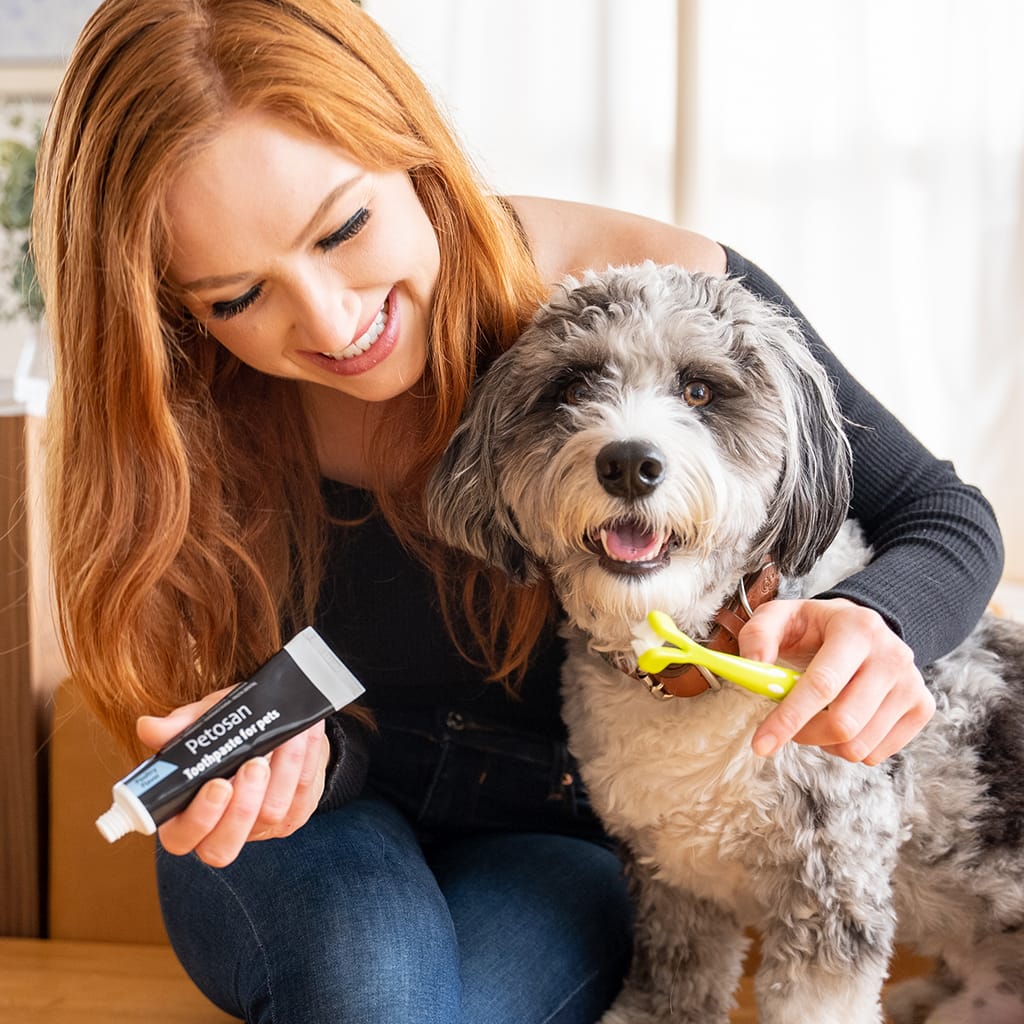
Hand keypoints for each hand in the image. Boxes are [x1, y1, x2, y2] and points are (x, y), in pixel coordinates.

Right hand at [136, 690, 330, 866]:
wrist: (281, 724)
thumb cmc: (235, 730)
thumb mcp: (209, 719)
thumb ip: (184, 726)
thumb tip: (149, 728)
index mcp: (186, 811)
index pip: (180, 837)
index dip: (198, 819)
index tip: (218, 784)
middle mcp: (220, 828)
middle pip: (221, 848)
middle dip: (241, 808)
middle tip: (254, 765)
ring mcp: (259, 827)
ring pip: (270, 816)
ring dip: (282, 772)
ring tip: (287, 736)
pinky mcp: (294, 815)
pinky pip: (301, 796)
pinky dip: (304, 761)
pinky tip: (304, 735)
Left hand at [739, 597, 934, 764]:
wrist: (866, 627)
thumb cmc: (816, 627)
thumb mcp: (781, 616)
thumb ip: (758, 634)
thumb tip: (754, 664)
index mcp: (856, 628)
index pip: (822, 684)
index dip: (788, 718)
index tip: (760, 745)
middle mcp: (891, 656)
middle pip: (843, 723)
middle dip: (805, 733)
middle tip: (788, 725)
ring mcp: (912, 683)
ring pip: (859, 746)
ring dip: (826, 742)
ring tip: (818, 715)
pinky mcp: (922, 707)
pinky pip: (876, 754)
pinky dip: (849, 747)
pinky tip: (843, 720)